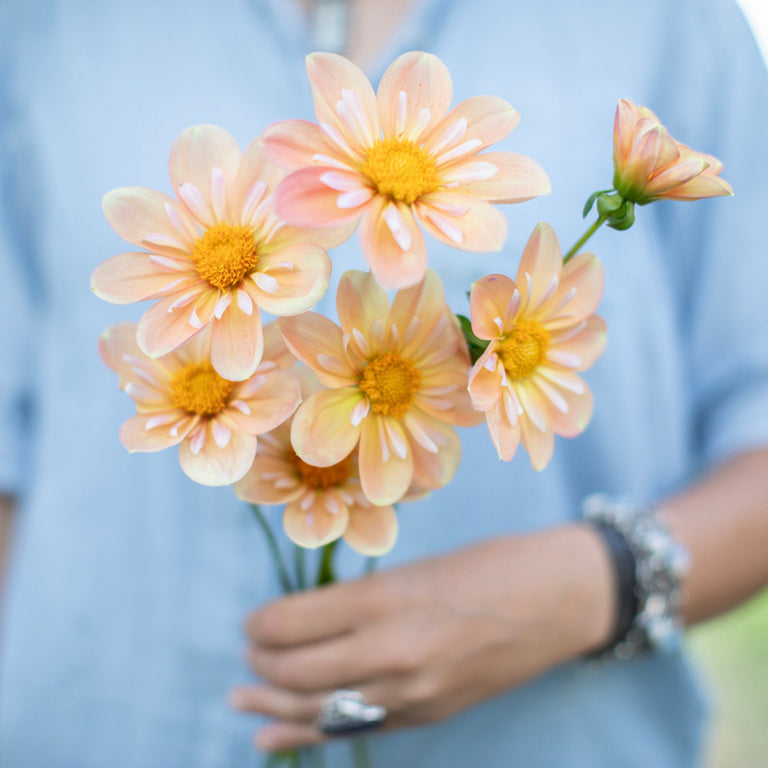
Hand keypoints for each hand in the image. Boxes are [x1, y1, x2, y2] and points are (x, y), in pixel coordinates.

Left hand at [230, 524, 612, 751]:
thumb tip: (308, 618)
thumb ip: (364, 599)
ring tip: (240, 695)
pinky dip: (307, 733)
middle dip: (262, 661)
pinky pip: (355, 730)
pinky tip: (271, 737)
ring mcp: (412, 693)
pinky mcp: (428, 715)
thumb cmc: (491, 563)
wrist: (561, 600)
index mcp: (387, 599)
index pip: (294, 623)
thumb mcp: (419, 567)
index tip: (253, 619)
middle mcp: (393, 653)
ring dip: (273, 702)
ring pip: (319, 709)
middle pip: (297, 671)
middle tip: (252, 647)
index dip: (261, 624)